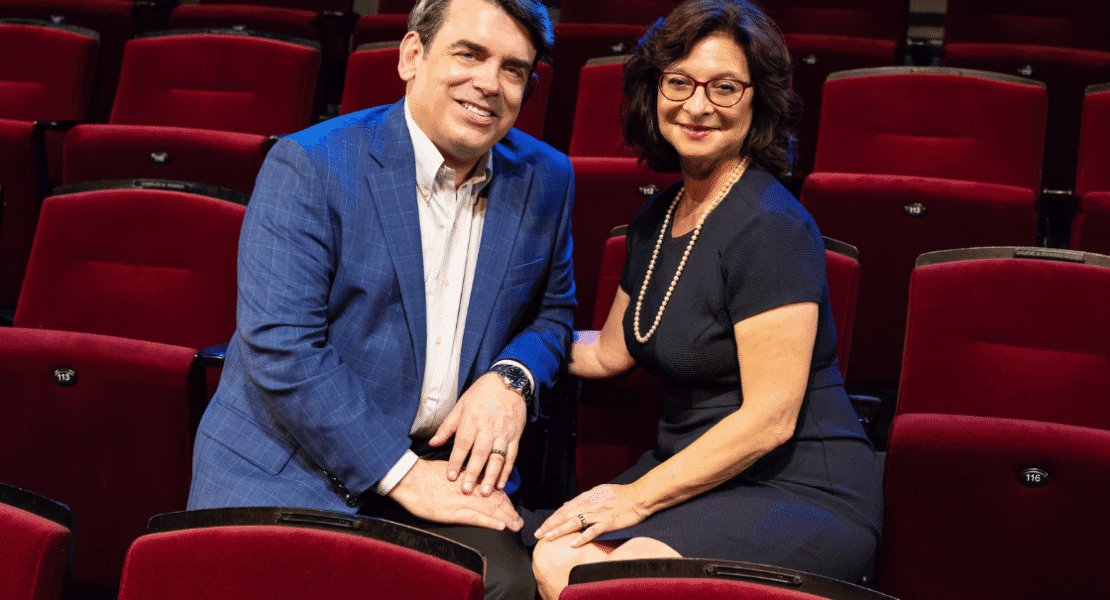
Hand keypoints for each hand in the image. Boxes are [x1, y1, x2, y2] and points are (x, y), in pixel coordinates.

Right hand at [387, 459, 523, 530]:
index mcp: (468, 478)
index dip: (506, 499)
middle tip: (519, 520)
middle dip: (510, 511)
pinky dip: (490, 522)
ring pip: (490, 509)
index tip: (512, 507)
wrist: (408, 478)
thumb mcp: (449, 469)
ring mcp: (461, 501)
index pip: (493, 489)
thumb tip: (474, 480)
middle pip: (496, 500)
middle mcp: (468, 489)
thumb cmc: (424, 473)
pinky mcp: (451, 512)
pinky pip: (475, 517)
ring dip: (505, 518)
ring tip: (515, 525)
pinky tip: (500, 526)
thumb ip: (464, 476)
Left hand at [429, 372, 525, 495]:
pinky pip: (511, 456)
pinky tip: (500, 484)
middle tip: (466, 491)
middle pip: (480, 454)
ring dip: (491, 477)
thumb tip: (433, 443)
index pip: (462, 444)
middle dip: (473, 474)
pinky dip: (506, 471)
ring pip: (497, 458)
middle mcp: (488, 428)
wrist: (508, 382)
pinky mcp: (515, 436)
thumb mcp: (461, 406)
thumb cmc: (481, 394)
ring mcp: (503, 433)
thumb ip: (447, 426)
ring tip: (485, 493)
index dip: (456, 461)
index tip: (451, 477)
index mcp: (472, 420)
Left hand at [533, 484, 647, 547]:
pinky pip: (592, 531)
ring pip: (574, 523)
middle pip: (565, 515)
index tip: (542, 527)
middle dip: (550, 525)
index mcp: (586, 497)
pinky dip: (581, 537)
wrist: (638, 497)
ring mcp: (598, 514)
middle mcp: (589, 505)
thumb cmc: (620, 495)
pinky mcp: (607, 523)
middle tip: (538, 534)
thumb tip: (566, 505)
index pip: (564, 509)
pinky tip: (572, 544)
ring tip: (548, 538)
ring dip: (560, 530)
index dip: (552, 518)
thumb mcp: (598, 492)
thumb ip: (582, 499)